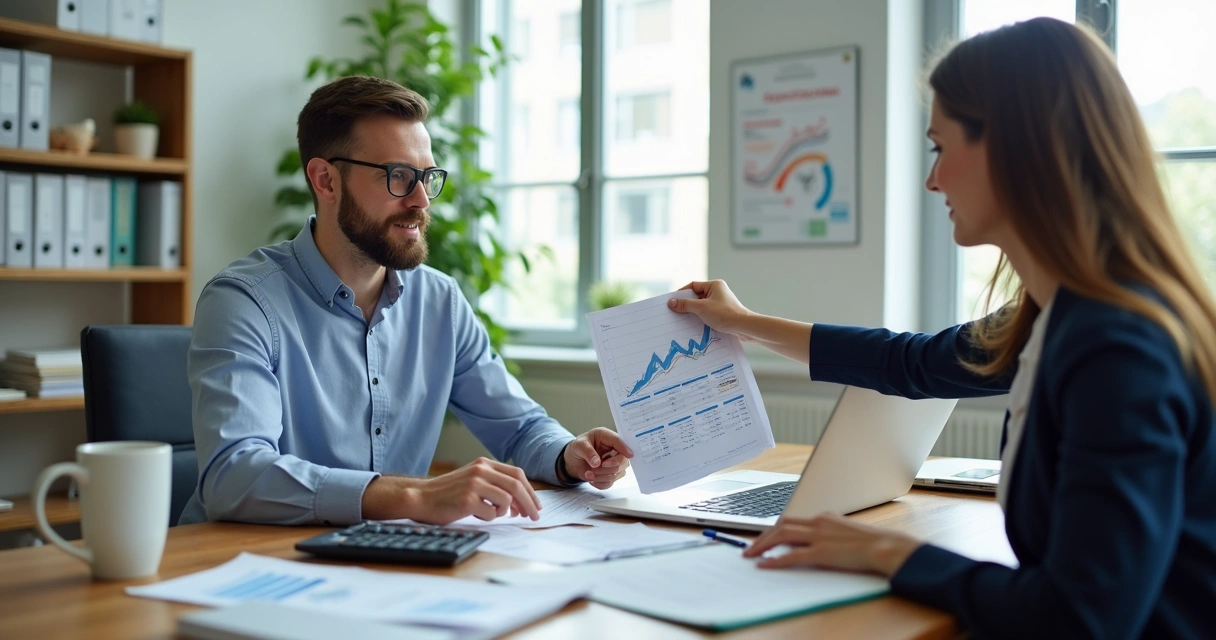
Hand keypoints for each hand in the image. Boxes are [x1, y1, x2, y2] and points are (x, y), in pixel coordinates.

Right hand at [363, 458, 541, 524]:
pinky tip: (477, 515)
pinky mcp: (467, 500)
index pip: (517, 475)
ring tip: (491, 513)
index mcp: (484, 463)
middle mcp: (480, 470)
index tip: (536, 506)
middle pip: (517, 487)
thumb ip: (495, 485)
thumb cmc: (449, 493)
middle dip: (529, 504)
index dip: (530, 491)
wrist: (422, 498)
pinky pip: (491, 513)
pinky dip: (488, 517)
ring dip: (504, 512)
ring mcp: (474, 484)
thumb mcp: (474, 480)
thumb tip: (522, 503)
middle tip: (534, 517)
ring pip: (506, 500)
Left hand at [563, 427, 633, 489]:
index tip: (629, 455)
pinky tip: (591, 478)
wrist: (574, 459)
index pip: (619, 442)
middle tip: (593, 468)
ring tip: (587, 473)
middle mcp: (614, 450)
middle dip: (608, 468)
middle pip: (623, 460)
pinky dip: (599, 483)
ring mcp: (614, 463)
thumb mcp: (579, 445)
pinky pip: (609, 483)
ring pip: (616, 473)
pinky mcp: (610, 474)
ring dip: (601, 476)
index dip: (625, 448)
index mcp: (607, 437)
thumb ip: (588, 452)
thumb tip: (597, 463)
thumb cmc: (578, 447)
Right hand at [667, 280, 753, 336]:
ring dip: (693, 313)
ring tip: (682, 320)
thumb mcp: (702, 308)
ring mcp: (720, 303)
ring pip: (701, 306)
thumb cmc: (725, 314)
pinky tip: (693, 326)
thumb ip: (685, 304)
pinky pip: (707, 314)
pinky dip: (700, 318)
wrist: (744, 327)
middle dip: (686, 305)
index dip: (681, 293)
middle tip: (674, 312)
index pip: (693, 286)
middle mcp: (718, 292)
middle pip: (696, 297)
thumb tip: (671, 302)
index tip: (672, 301)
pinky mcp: (722, 313)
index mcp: (714, 285)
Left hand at [743, 513, 921, 576]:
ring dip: (762, 545)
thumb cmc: (873, 543)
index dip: (775, 529)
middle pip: (782, 524)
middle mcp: (818, 522)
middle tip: (750, 548)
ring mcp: (819, 536)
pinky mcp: (822, 552)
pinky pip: (792, 556)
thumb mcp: (847, 532)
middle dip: (763, 536)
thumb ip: (830, 533)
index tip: (765, 538)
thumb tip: (816, 543)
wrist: (886, 546)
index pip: (792, 520)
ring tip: (750, 555)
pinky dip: (775, 560)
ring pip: (781, 535)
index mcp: (824, 516)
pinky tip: (764, 565)